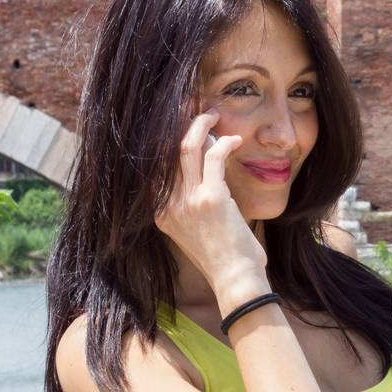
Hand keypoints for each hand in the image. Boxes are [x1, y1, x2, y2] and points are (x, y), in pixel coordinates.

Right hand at [153, 108, 267, 292]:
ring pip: (187, 146)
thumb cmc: (222, 256)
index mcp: (160, 213)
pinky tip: (234, 140)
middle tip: (197, 111)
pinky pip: (214, 157)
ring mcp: (187, 201)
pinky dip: (224, 143)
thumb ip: (191, 201)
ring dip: (202, 125)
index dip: (166, 139)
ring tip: (214, 115)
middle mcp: (168, 205)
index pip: (156, 165)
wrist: (235, 280)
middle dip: (181, 124)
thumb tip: (204, 161)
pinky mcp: (212, 198)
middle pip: (167, 150)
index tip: (180, 122)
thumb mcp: (194, 230)